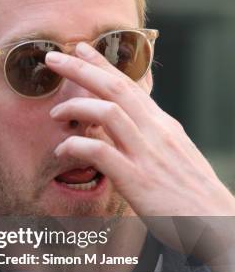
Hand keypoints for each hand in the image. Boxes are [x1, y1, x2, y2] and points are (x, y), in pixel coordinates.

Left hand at [46, 42, 234, 218]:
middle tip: (53, 58)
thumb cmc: (191, 193)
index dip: (102, 65)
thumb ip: (144, 137)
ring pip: (108, 113)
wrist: (217, 222)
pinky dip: (76, 146)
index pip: (129, 85)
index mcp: (163, 125)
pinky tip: (62, 150)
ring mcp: (147, 154)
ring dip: (76, 107)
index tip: (81, 49)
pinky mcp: (137, 180)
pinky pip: (101, 152)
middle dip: (82, 69)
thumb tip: (111, 126)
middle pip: (116, 88)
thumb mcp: (172, 155)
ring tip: (55, 113)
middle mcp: (156, 132)